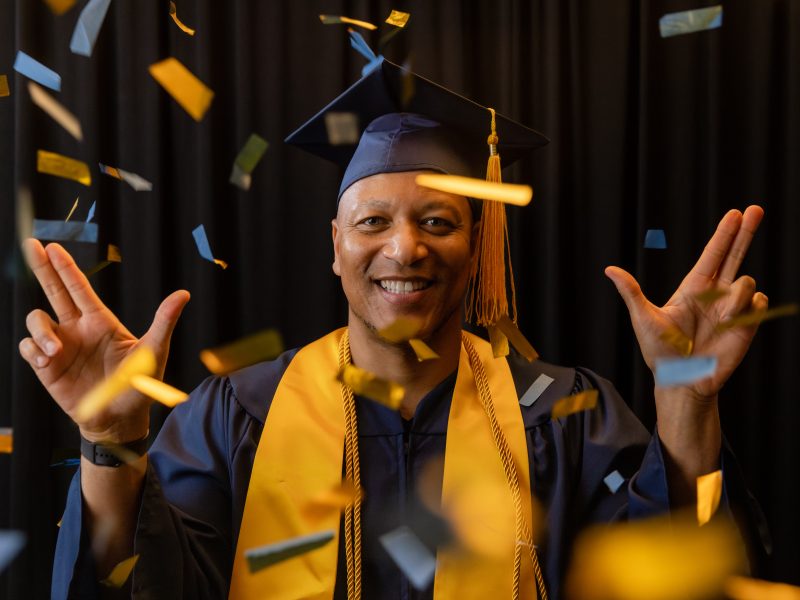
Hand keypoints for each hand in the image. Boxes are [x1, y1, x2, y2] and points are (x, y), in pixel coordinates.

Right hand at [18, 239, 189, 441]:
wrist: (121, 418)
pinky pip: (28, 348)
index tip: (53, 247)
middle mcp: (77, 329)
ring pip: (37, 320)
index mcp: (101, 321)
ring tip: (54, 348)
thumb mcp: (154, 350)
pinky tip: (49, 360)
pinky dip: (34, 349)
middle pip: (54, 291)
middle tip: (32, 245)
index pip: (79, 288)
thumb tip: (183, 293)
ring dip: (41, 330)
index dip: (66, 268)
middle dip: (43, 268)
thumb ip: (164, 321)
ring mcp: (61, 346)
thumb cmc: (140, 385)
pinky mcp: (47, 367)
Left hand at [604, 206, 765, 399]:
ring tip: (718, 319)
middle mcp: (715, 293)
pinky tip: (733, 322)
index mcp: (692, 288)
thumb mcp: (643, 319)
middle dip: (745, 232)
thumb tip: (609, 269)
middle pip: (734, 255)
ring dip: (735, 294)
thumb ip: (631, 292)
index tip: (735, 213)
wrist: (683, 382)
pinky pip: (760, 301)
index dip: (724, 234)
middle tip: (756, 209)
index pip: (712, 254)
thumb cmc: (660, 353)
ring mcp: (732, 308)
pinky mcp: (748, 323)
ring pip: (747, 281)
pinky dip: (750, 307)